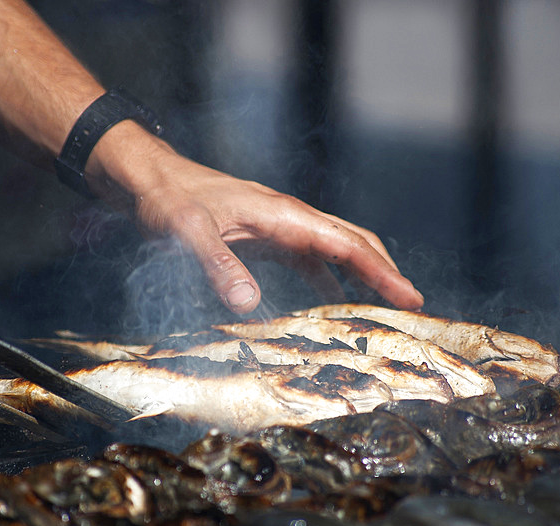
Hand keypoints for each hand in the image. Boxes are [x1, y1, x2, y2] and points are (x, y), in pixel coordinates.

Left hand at [88, 122, 424, 314]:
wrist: (148, 179)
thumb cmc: (167, 199)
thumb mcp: (187, 231)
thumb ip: (218, 265)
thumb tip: (249, 305)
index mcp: (284, 214)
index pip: (347, 243)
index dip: (381, 272)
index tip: (410, 298)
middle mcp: (290, 219)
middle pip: (353, 243)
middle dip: (385, 274)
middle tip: (411, 308)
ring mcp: (280, 228)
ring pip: (335, 252)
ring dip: (361, 278)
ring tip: (382, 312)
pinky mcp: (266, 239)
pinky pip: (309, 262)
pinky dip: (328, 283)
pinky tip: (332, 306)